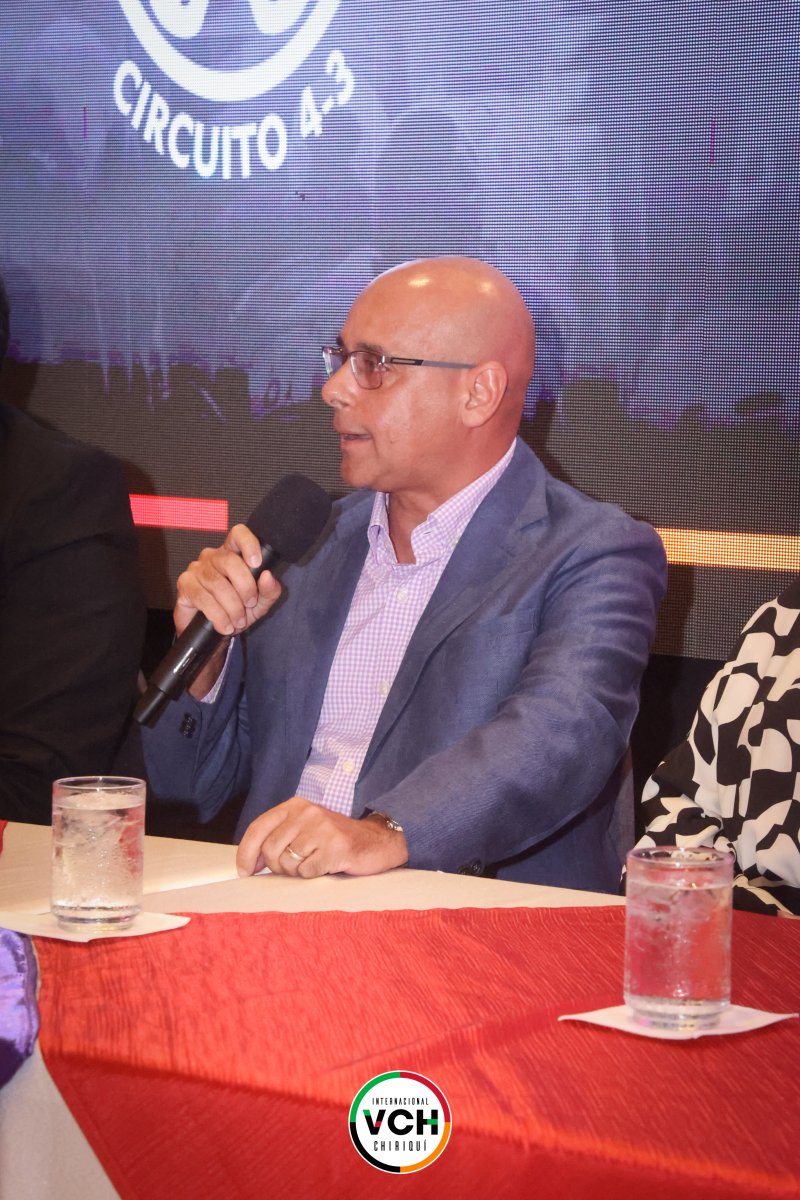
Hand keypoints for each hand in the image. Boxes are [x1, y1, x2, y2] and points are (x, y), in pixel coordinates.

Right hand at [173, 524, 282, 695]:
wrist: (211, 635)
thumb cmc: (235, 613)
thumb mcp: (259, 605)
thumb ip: (269, 591)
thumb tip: (268, 577)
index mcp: (232, 554)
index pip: (238, 534)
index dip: (248, 544)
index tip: (257, 563)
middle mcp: (212, 557)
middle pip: (229, 561)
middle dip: (245, 587)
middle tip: (250, 604)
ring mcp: (196, 569)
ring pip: (217, 583)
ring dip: (232, 606)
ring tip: (238, 621)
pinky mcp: (185, 584)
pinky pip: (203, 598)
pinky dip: (218, 616)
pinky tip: (225, 626)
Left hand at [236, 796, 408, 878]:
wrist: (376, 841)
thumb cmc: (335, 839)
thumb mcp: (304, 828)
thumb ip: (278, 838)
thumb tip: (249, 863)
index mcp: (295, 805)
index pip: (258, 828)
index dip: (246, 853)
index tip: (245, 870)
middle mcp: (307, 813)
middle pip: (270, 850)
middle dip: (277, 867)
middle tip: (295, 867)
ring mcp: (321, 829)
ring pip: (287, 864)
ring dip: (297, 872)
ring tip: (314, 863)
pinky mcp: (334, 848)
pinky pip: (306, 872)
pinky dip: (312, 875)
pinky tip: (325, 866)